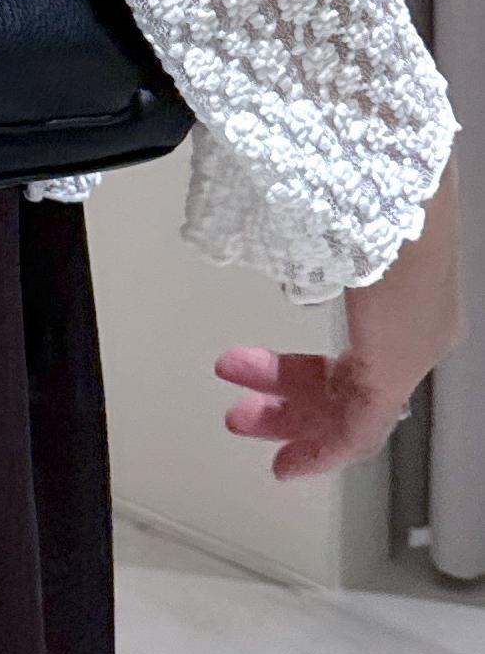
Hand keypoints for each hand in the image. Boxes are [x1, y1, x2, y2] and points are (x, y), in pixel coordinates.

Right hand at [213, 147, 464, 480]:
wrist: (404, 199)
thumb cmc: (369, 192)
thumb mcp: (331, 221)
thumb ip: (308, 234)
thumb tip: (270, 210)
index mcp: (401, 299)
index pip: (355, 356)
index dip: (307, 379)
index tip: (264, 385)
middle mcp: (414, 331)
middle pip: (347, 388)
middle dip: (287, 403)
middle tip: (240, 410)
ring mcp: (407, 352)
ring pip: (348, 413)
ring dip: (289, 422)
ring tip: (240, 419)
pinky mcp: (395, 368)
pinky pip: (360, 427)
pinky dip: (321, 450)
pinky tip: (289, 461)